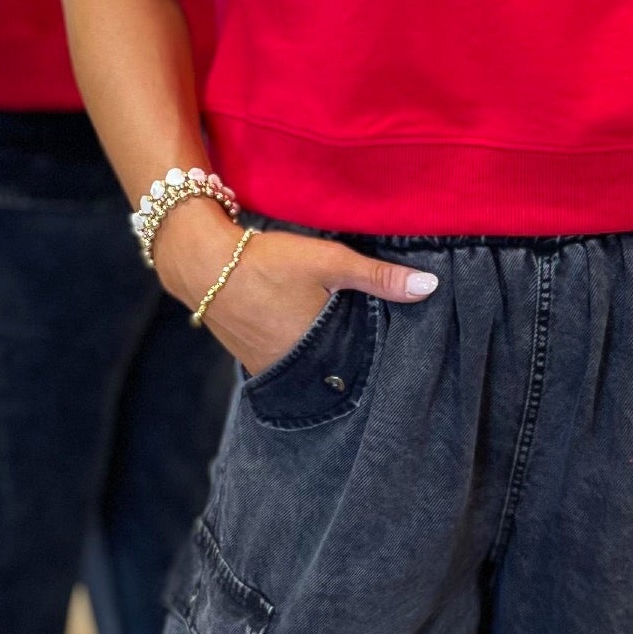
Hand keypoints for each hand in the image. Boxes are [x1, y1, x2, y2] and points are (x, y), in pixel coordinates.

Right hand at [153, 211, 437, 373]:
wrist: (203, 264)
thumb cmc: (267, 262)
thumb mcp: (329, 262)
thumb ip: (379, 277)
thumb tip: (429, 287)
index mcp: (319, 354)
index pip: (364, 365)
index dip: (379, 354)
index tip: (393, 342)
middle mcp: (295, 371)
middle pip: (338, 368)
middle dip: (354, 355)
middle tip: (367, 333)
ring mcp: (272, 369)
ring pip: (313, 366)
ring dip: (326, 353)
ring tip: (339, 331)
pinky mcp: (253, 361)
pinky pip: (289, 362)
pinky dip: (301, 350)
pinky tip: (305, 329)